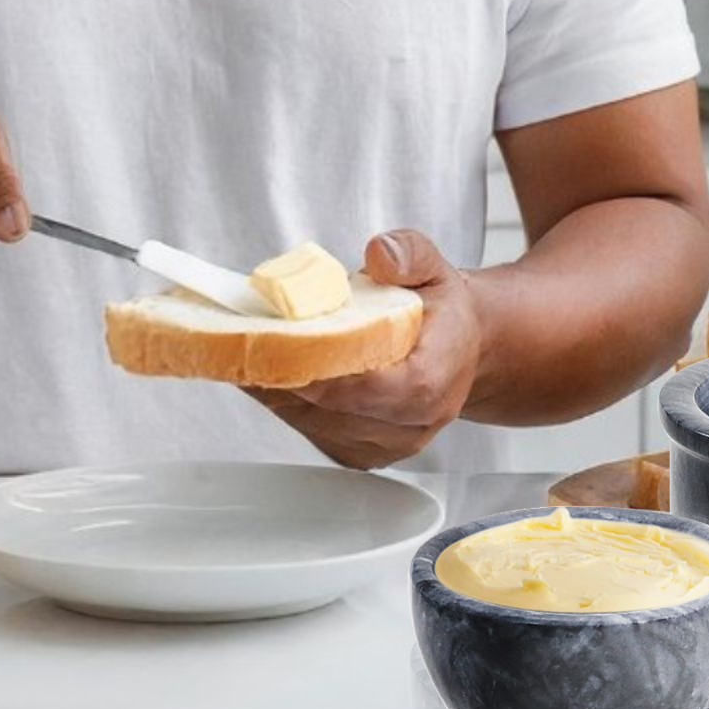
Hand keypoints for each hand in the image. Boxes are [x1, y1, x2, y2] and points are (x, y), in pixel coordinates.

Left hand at [246, 229, 483, 469]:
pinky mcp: (360, 454)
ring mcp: (385, 446)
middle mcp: (412, 425)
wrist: (460, 350)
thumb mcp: (434, 268)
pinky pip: (310, 431)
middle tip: (249, 336)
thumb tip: (380, 255)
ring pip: (311, 423)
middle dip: (285, 372)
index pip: (368, 388)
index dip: (318, 370)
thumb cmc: (443, 314)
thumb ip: (411, 254)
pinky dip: (288, 401)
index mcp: (432, 382)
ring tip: (256, 348)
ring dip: (278, 387)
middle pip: (330, 408)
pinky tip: (277, 370)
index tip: (277, 344)